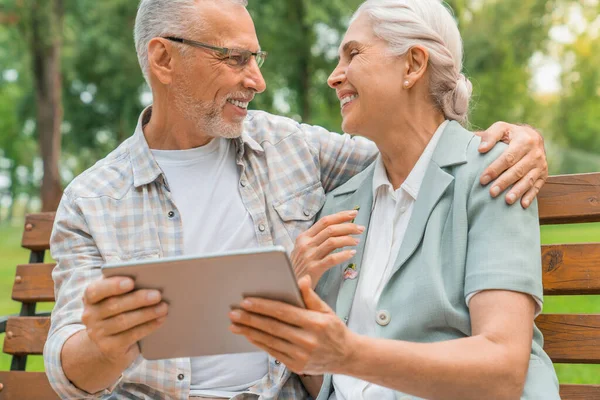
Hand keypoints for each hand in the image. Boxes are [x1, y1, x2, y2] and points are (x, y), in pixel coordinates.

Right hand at [81, 277, 167, 366]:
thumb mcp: (120, 297)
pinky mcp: (109, 347)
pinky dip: (147, 326)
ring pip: (123, 321)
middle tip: (157, 295)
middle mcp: (90, 315)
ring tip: (163, 307)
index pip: (95, 290)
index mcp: (91, 297)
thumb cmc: (120, 311)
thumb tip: (152, 278)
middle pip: (114, 305)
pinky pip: (130, 335)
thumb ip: (129, 288)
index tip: (131, 282)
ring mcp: (97, 333)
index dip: (113, 285)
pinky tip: (160, 320)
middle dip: (138, 299)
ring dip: (146, 313)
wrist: (111, 345)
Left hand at [229, 276, 355, 374]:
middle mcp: (308, 340)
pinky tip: (249, 335)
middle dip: (250, 319)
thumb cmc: (334, 329)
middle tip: (233, 312)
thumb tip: (301, 279)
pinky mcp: (297, 366)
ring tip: (235, 324)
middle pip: (273, 327)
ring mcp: (301, 355)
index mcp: (315, 323)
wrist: (347, 356)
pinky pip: (273, 352)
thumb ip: (311, 296)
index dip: (263, 306)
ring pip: (270, 341)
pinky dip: (259, 343)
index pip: (283, 312)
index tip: (246, 301)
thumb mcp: (327, 310)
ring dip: (250, 332)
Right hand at [292, 210, 364, 286]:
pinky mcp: (313, 269)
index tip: (353, 214)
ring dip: (348, 239)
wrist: (287, 285)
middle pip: (330, 229)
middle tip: (360, 228)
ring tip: (357, 240)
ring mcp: (309, 256)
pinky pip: (332, 259)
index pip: (324, 221)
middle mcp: (306, 244)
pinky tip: (352, 253)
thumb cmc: (298, 267)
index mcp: (304, 237)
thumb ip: (316, 240)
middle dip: (348, 226)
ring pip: (332, 241)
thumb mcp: (302, 250)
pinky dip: (343, 255)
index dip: (340, 216)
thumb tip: (338, 230)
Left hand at [476, 122, 547, 207]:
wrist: (531, 137)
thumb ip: (490, 136)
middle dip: (504, 182)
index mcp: (525, 140)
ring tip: (507, 201)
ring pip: (528, 180)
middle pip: (518, 170)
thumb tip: (481, 149)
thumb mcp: (501, 128)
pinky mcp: (544, 174)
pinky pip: (537, 187)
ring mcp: (541, 165)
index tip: (482, 179)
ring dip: (518, 191)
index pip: (508, 157)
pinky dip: (530, 196)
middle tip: (491, 193)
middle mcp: (535, 153)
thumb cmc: (510, 135)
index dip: (495, 169)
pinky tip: (522, 205)